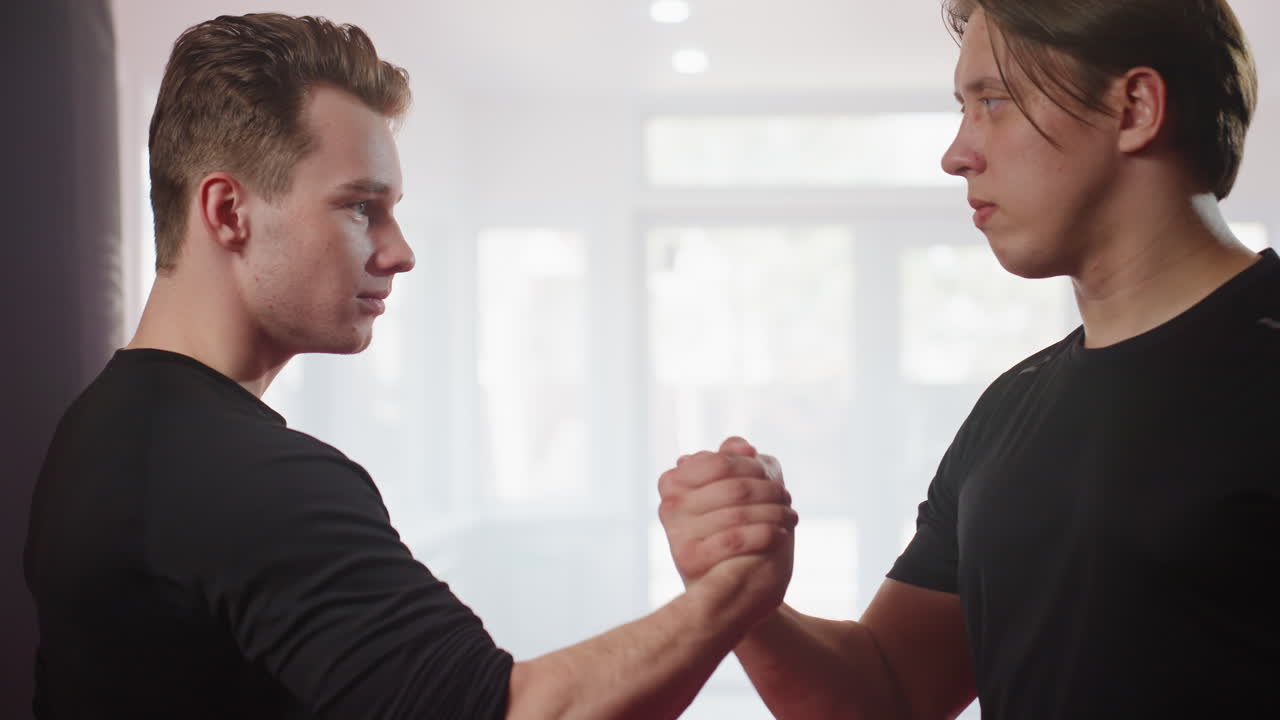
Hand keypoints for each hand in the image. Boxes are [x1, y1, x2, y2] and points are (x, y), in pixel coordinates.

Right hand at [658, 437, 796, 620]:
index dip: (753, 467)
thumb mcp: (735, 492)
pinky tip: (781, 535)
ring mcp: (676, 531)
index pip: (721, 462)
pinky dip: (765, 534)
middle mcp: (669, 504)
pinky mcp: (688, 558)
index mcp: (674, 482)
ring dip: (774, 512)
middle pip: (734, 486)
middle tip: (786, 498)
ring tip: (789, 517)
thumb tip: (743, 447)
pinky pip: (734, 537)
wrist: (734, 589)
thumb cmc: (736, 531)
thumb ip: (735, 462)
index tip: (770, 475)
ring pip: (738, 511)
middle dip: (769, 490)